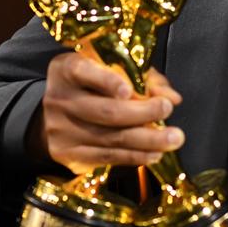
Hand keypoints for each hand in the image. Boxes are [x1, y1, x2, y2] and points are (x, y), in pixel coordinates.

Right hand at [29, 51, 183, 173]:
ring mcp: (61, 129)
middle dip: (142, 112)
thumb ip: (142, 78)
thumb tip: (171, 97)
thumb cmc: (92, 85)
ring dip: (147, 140)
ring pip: (110, 138)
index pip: (85, 72)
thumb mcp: (113, 70)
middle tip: (167, 110)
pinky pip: (106, 157)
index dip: (107, 82)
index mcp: (67, 69)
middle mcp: (60, 99)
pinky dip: (134, 156)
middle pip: (106, 110)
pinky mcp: (68, 154)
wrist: (54, 115)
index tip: (128, 91)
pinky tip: (154, 154)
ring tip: (173, 138)